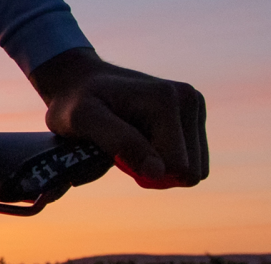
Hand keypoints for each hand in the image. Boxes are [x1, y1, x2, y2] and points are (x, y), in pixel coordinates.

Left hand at [29, 48, 207, 188]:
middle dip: (153, 171)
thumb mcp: (84, 120)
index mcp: (168, 101)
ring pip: (190, 169)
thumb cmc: (75, 103)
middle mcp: (190, 100)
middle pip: (188, 171)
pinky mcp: (193, 117)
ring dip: (157, 166)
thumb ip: (120, 142)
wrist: (80, 82)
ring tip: (129, 143)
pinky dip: (161, 160)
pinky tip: (140, 141)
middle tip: (120, 150)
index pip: (177, 167)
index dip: (144, 174)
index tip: (115, 155)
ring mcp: (195, 107)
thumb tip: (158, 172)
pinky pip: (189, 161)